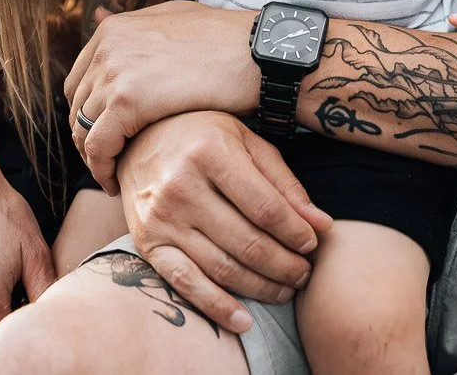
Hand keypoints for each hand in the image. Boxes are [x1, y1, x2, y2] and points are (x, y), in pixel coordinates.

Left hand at [64, 2, 258, 191]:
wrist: (253, 51)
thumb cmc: (222, 39)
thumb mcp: (170, 17)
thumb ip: (135, 28)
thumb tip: (104, 16)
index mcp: (113, 29)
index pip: (78, 81)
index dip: (87, 113)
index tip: (103, 135)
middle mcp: (106, 47)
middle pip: (76, 106)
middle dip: (87, 136)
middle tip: (107, 161)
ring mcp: (114, 72)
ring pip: (83, 130)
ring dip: (94, 157)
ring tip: (112, 175)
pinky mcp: (127, 102)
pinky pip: (99, 148)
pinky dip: (102, 170)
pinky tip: (116, 184)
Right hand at [118, 113, 332, 333]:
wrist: (135, 137)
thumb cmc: (202, 136)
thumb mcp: (246, 141)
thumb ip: (283, 182)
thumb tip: (320, 224)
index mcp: (211, 152)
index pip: (266, 207)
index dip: (296, 233)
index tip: (313, 244)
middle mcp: (182, 185)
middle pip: (247, 242)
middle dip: (285, 265)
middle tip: (305, 273)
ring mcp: (162, 218)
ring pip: (222, 268)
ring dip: (261, 288)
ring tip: (286, 290)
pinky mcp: (147, 243)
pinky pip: (186, 284)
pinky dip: (218, 307)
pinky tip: (245, 320)